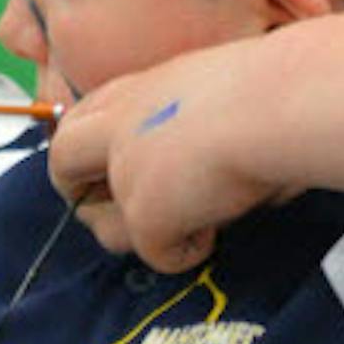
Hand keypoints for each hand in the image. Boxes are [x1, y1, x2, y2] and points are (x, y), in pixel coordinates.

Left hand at [46, 41, 277, 270]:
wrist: (282, 102)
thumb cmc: (282, 88)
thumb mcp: (226, 94)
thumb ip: (201, 128)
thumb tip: (222, 170)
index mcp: (144, 87)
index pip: (88, 113)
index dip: (91, 141)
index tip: (111, 161)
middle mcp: (123, 125)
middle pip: (61, 158)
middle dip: (74, 189)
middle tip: (112, 210)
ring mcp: (127, 172)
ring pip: (106, 226)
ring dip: (139, 236)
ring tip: (188, 227)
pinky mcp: (145, 214)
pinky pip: (157, 255)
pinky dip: (188, 252)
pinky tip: (217, 231)